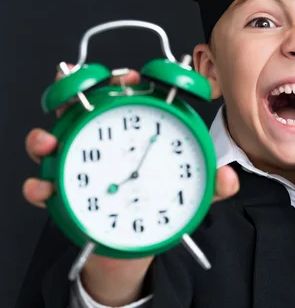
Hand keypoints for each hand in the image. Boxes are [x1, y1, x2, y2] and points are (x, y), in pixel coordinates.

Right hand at [23, 65, 239, 305]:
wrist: (136, 243)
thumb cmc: (160, 205)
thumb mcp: (190, 192)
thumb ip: (210, 184)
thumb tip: (228, 179)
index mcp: (133, 133)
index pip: (125, 97)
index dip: (124, 81)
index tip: (133, 78)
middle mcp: (102, 142)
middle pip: (81, 107)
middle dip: (73, 91)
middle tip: (80, 94)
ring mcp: (79, 165)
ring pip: (53, 140)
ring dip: (45, 136)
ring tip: (51, 142)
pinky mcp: (63, 194)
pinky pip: (42, 186)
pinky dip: (38, 185)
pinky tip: (46, 187)